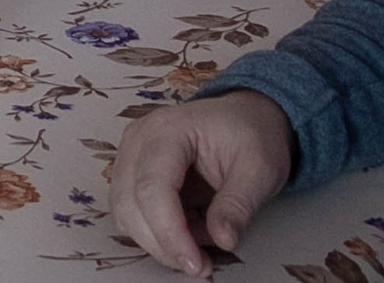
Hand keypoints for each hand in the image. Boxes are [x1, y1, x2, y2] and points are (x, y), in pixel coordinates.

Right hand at [109, 90, 293, 276]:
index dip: (170, 233)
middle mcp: (138, 139)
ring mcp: (130, 153)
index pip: (153, 188)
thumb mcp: (260, 168)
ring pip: (123, 211)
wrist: (246, 116)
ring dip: (155, 241)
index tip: (198, 265)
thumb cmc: (253, 135)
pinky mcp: (132, 170)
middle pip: (130, 203)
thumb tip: (223, 240)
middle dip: (162, 244)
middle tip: (201, 267)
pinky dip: (153, 232)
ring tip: (197, 249)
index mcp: (168, 130)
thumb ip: (239, 204)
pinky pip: (129, 210)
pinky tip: (185, 233)